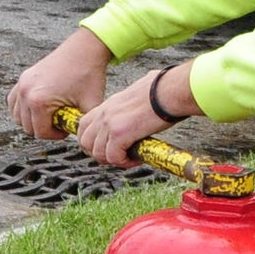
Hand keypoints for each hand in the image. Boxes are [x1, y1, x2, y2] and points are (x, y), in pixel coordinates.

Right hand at [9, 27, 114, 139]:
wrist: (84, 50)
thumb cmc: (88, 75)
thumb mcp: (89, 106)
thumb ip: (82, 126)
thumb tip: (81, 140)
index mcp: (39, 101)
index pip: (41, 133)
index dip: (57, 135)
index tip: (68, 128)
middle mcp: (25, 92)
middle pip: (28, 127)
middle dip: (45, 128)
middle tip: (62, 121)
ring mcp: (22, 84)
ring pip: (18, 116)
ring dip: (33, 120)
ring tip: (51, 115)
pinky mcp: (23, 78)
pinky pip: (14, 102)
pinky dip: (23, 109)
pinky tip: (40, 108)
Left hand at [74, 61, 199, 165]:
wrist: (170, 91)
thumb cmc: (162, 92)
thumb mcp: (137, 97)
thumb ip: (129, 108)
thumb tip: (139, 113)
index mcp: (108, 105)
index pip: (84, 126)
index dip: (92, 142)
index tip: (107, 147)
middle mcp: (104, 113)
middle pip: (85, 142)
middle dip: (99, 154)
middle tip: (118, 156)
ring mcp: (110, 123)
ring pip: (98, 153)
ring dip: (113, 160)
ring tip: (129, 158)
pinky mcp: (120, 134)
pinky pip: (113, 157)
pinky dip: (124, 162)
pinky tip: (137, 158)